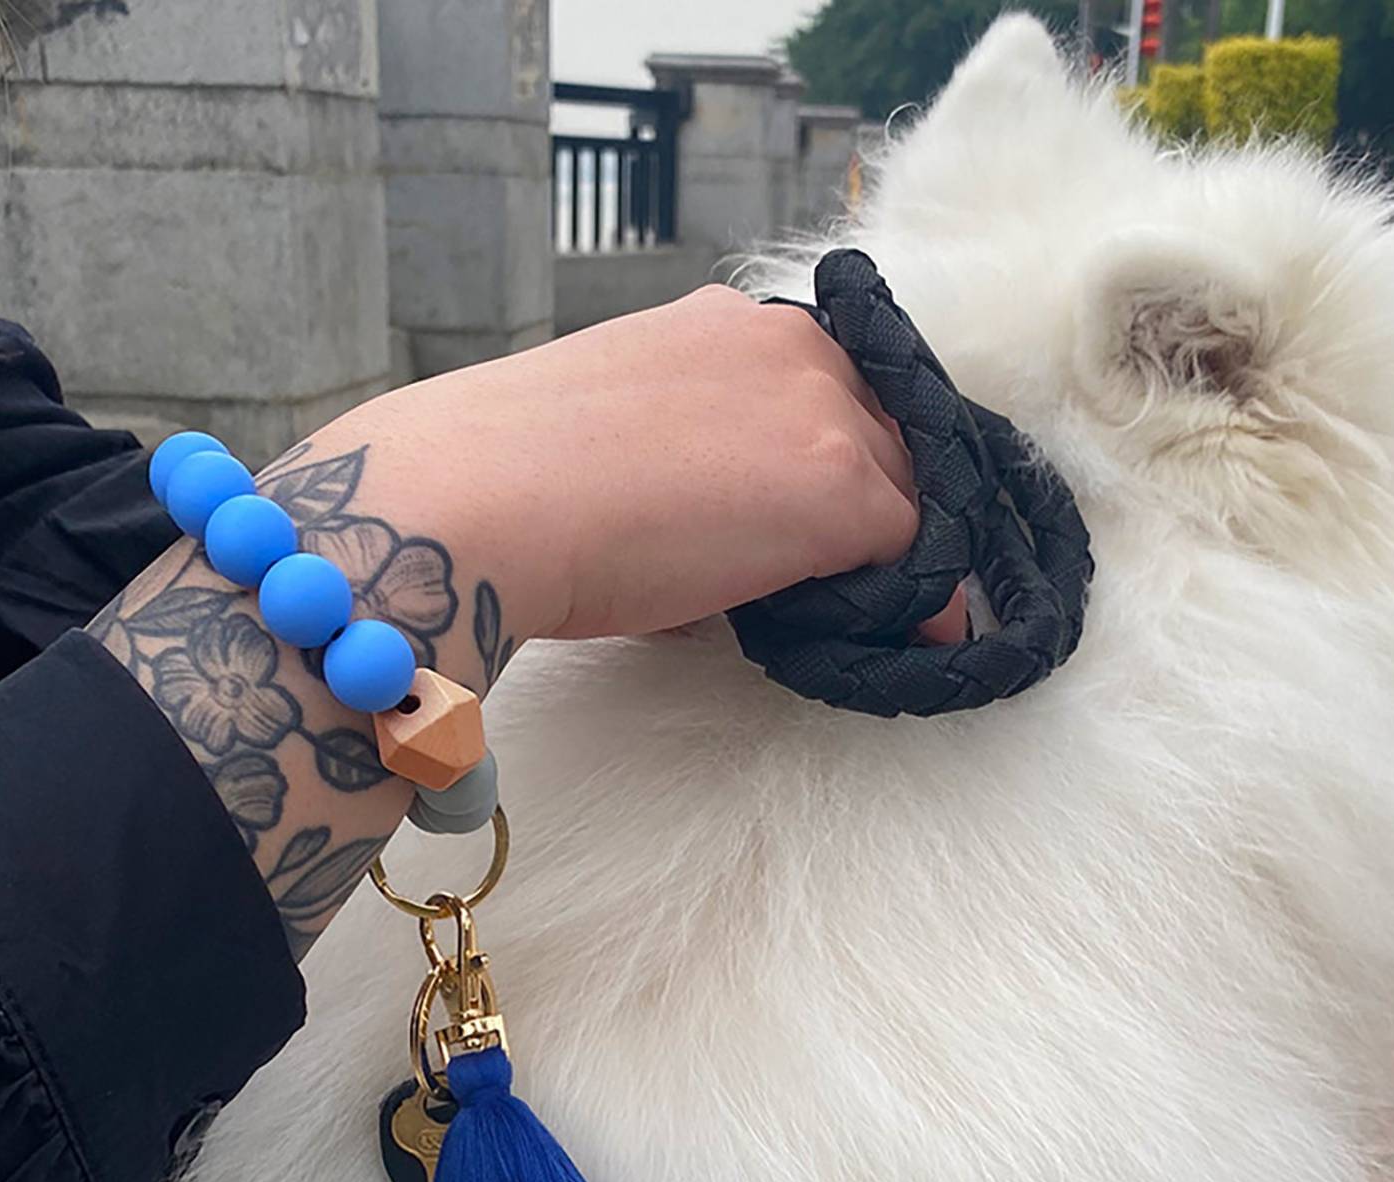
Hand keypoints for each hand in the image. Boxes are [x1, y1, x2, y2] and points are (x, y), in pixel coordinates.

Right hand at [326, 285, 926, 640]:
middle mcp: (786, 345)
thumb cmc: (512, 487)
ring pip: (907, 491)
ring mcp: (821, 409)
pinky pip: (915, 553)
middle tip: (860, 585)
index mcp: (726, 324)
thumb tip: (721, 549)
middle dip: (878, 508)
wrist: (478, 501)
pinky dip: (913, 604)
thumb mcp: (617, 439)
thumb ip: (691, 463)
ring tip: (870, 621)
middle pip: (885, 434)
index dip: (835, 463)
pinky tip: (890, 645)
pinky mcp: (839, 487)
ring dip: (893, 556)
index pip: (827, 390)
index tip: (824, 525)